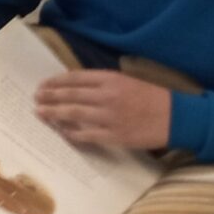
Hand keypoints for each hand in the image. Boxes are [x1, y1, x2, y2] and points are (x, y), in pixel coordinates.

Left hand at [34, 69, 174, 150]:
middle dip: (49, 96)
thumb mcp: (127, 80)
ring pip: (73, 114)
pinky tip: (61, 132)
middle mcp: (107, 96)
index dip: (55, 82)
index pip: (74, 78)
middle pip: (69, 95)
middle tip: (36, 98)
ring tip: (40, 112)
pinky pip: (86, 135)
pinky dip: (72, 133)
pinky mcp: (114, 135)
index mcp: (110, 79)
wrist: (176, 117)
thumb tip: (76, 86)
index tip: (43, 84)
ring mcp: (109, 117)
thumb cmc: (153, 97)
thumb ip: (103, 82)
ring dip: (53, 113)